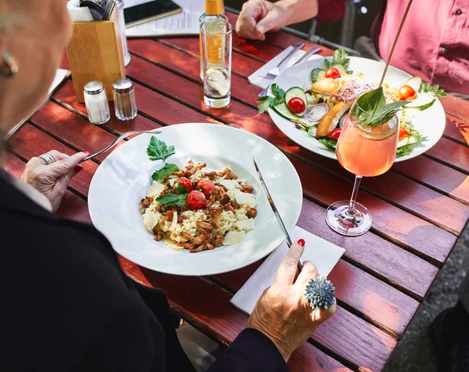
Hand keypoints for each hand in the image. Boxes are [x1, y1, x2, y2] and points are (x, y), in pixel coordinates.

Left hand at [22, 150, 88, 210]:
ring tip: (62, 173)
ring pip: (50, 156)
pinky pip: (43, 160)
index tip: (84, 154)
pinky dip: (51, 163)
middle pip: (56, 155)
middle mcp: (35, 167)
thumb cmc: (42, 203)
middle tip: (74, 168)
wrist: (30, 209)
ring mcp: (31, 166)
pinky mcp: (29, 167)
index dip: (76, 158)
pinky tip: (54, 172)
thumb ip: (68, 176)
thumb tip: (77, 166)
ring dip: (58, 161)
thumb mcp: (59, 191)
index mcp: (43, 173)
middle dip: (66, 160)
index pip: (64, 163)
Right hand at [236, 0, 287, 40]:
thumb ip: (267, 24)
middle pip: (241, 24)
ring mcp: (243, 15)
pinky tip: (256, 35)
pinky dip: (249, 36)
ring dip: (250, 35)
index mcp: (254, 4)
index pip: (246, 18)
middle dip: (251, 33)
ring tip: (260, 35)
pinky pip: (241, 32)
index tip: (261, 35)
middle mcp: (247, 8)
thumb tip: (258, 31)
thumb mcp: (276, 18)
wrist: (279, 15)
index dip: (252, 28)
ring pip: (240, 29)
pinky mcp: (243, 23)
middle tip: (262, 36)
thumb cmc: (278, 14)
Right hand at [247, 242, 335, 360]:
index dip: (295, 250)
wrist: (267, 344)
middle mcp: (296, 297)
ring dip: (316, 280)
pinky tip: (322, 296)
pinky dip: (328, 298)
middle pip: (310, 270)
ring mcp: (308, 308)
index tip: (299, 245)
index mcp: (280, 290)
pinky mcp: (315, 319)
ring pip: (321, 283)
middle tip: (304, 269)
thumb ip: (280, 282)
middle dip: (307, 266)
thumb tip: (292, 274)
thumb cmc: (263, 322)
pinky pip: (330, 304)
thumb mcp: (265, 295)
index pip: (290, 263)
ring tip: (310, 284)